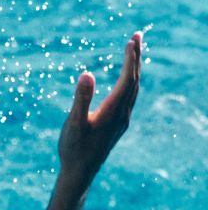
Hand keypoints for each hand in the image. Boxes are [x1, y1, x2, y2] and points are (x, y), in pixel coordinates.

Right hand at [57, 32, 141, 187]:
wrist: (80, 173)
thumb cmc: (73, 149)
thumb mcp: (73, 123)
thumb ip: (81, 98)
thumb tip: (88, 73)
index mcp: (113, 110)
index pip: (128, 78)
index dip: (131, 58)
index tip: (132, 39)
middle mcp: (122, 114)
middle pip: (135, 80)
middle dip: (136, 58)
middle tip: (137, 36)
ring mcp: (121, 120)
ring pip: (134, 89)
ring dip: (135, 69)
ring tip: (133, 53)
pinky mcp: (117, 125)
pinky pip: (129, 98)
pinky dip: (130, 83)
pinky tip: (126, 81)